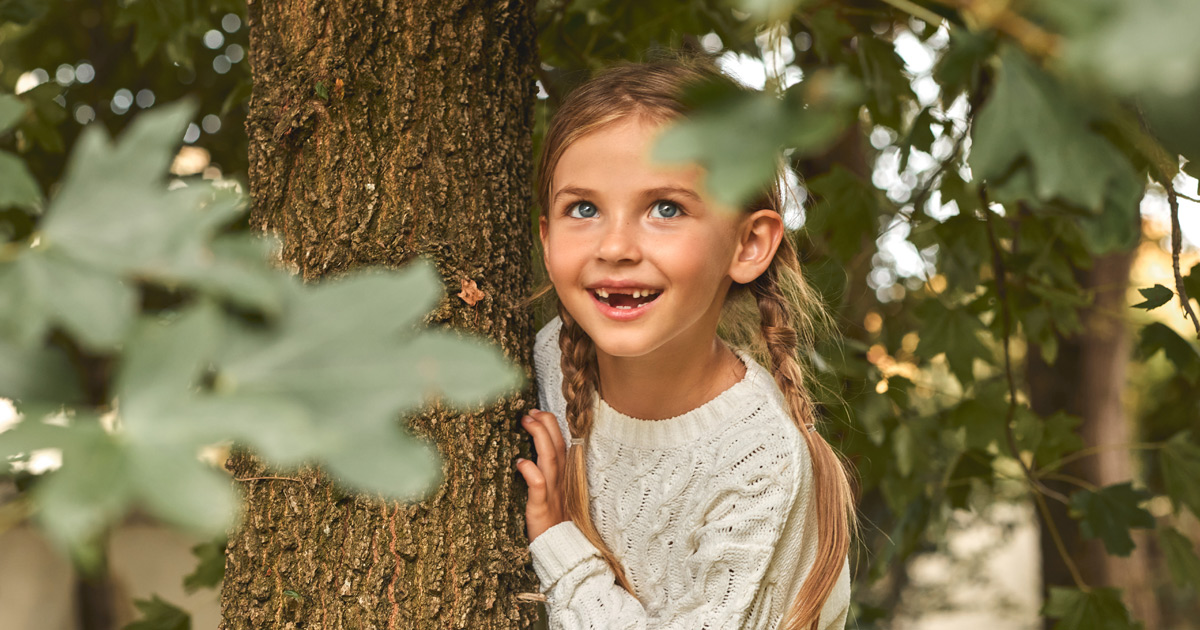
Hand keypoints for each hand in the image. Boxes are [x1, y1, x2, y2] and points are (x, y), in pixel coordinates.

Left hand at [515, 409, 567, 541]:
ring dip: (539, 438)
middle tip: (530, 412)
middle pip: (558, 446)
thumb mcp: (553, 497)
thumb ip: (547, 477)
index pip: (562, 446)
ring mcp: (553, 494)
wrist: (562, 552)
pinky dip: (531, 471)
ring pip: (550, 460)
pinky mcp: (541, 508)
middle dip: (546, 425)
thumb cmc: (553, 525)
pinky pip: (539, 485)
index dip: (552, 427)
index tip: (537, 413)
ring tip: (527, 422)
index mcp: (565, 479)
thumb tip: (531, 457)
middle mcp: (562, 483)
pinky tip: (520, 462)